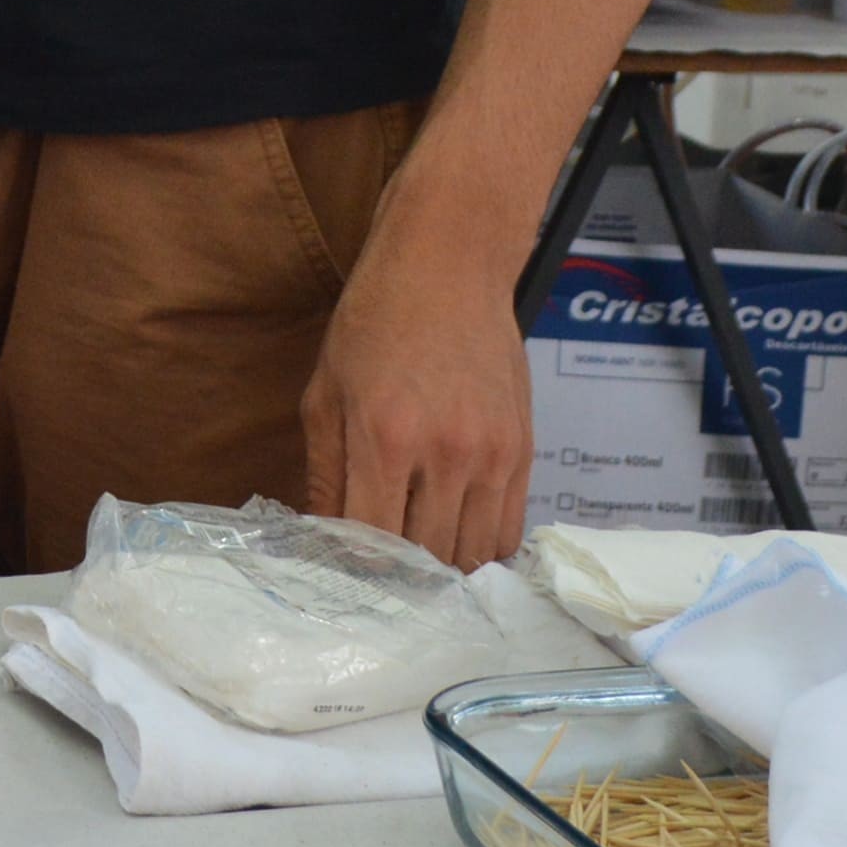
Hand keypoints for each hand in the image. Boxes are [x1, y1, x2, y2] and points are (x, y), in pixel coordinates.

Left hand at [300, 244, 532, 572]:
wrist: (449, 266)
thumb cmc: (376, 321)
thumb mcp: (326, 393)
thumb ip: (324, 474)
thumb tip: (323, 539)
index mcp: (384, 438)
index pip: (372, 541)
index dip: (357, 571)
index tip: (345, 578)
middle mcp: (445, 453)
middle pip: (427, 559)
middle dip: (400, 579)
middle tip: (381, 581)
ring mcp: (491, 455)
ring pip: (472, 554)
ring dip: (444, 570)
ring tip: (419, 567)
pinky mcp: (523, 451)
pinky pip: (508, 528)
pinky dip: (482, 547)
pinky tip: (457, 541)